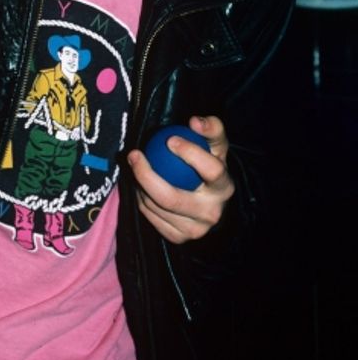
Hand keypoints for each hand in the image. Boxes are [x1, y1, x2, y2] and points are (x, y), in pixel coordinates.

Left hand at [128, 115, 234, 243]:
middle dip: (146, 176)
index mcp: (224, 187)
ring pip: (157, 208)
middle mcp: (212, 213)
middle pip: (172, 198)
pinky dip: (142, 201)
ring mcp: (195, 230)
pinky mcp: (179, 238)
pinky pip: (152, 219)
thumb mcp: (215, 145)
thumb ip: (210, 128)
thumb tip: (195, 121)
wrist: (210, 200)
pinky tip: (140, 186)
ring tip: (136, 167)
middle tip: (134, 155)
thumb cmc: (210, 164)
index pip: (211, 170)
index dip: (190, 154)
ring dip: (141, 186)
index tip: (169, 139)